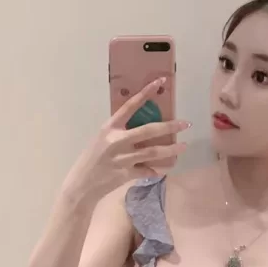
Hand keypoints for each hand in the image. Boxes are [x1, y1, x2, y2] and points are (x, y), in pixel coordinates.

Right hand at [65, 79, 189, 204]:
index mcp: (109, 128)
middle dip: (170, 126)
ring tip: (184, 146)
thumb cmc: (92, 159)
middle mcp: (117, 141)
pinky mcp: (126, 174)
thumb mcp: (102, 139)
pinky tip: (167, 167)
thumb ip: (120, 133)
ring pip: (153, 152)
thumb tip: (143, 128)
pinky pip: (148, 170)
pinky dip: (158, 169)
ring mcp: (123, 158)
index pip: (130, 106)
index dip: (146, 93)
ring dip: (171, 149)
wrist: (81, 184)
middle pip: (148, 130)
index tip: (160, 82)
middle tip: (185, 123)